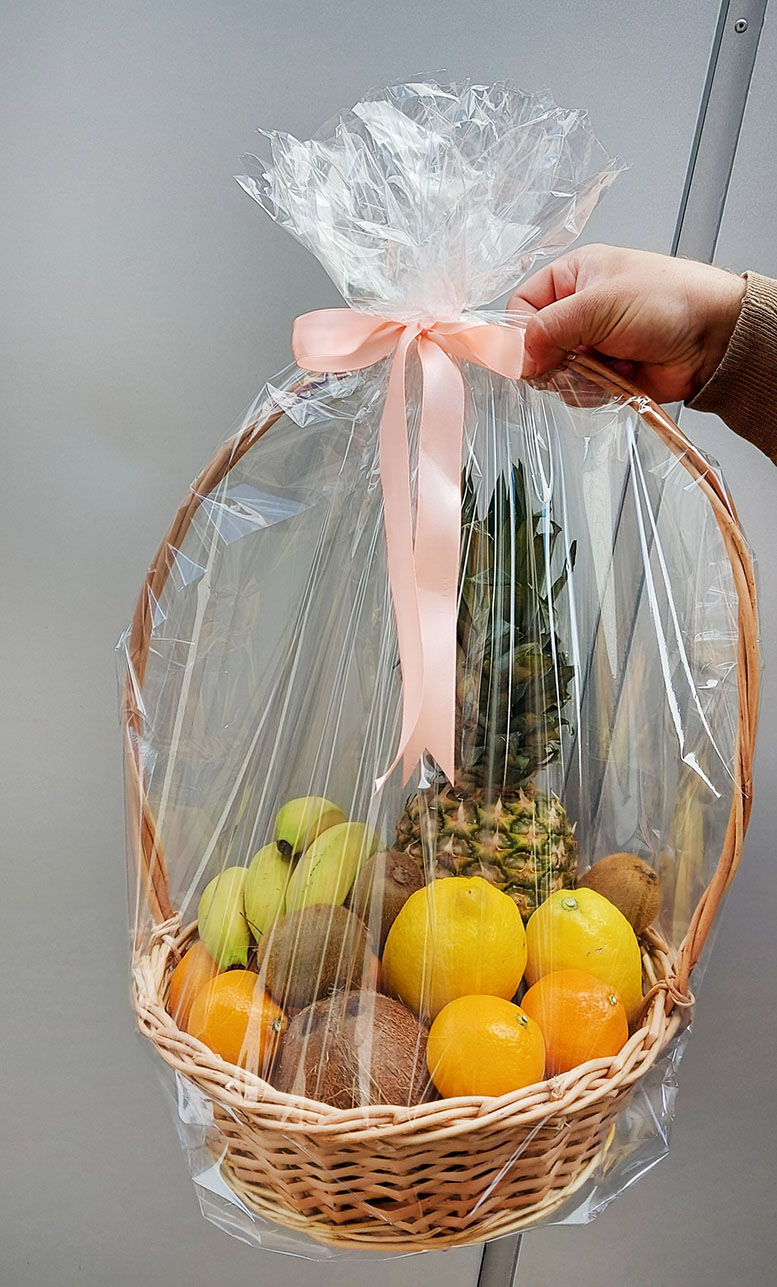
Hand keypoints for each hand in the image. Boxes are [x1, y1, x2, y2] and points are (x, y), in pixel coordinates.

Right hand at [509, 245, 745, 402]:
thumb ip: (548, 329)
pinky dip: (592, 392)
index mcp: (573, 276)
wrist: (714, 338)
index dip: (519, 333)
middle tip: (572, 360)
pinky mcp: (605, 374)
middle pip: (534, 346)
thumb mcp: (598, 305)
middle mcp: (579, 309)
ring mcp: (592, 344)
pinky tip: (617, 377)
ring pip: (554, 374)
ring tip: (605, 366)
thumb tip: (513, 357)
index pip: (521, 306)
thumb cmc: (668, 302)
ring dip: (574, 378)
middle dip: (550, 360)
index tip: (530, 353)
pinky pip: (578, 392)